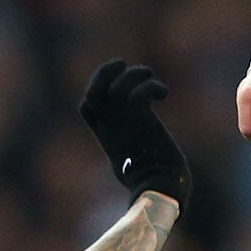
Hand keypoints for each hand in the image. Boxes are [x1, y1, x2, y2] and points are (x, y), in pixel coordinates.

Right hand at [80, 60, 191, 209]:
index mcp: (107, 137)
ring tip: (150, 75)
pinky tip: (163, 94)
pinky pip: (138, 93)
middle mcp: (112, 128)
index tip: (114, 83)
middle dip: (104, 72)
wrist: (160, 187)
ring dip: (134, 74)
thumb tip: (144, 157)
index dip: (96, 89)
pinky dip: (151, 86)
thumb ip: (131, 155)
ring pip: (117, 87)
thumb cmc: (153, 183)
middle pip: (94, 92)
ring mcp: (125, 124)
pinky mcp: (142, 122)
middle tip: (121, 63)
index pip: (86, 107)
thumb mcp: (132, 167)